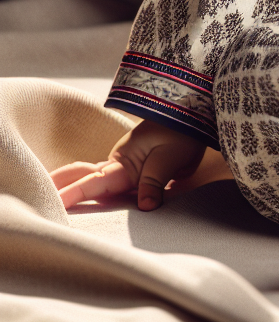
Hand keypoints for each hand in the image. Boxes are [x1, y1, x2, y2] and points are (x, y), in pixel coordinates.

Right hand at [49, 119, 205, 210]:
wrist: (194, 115)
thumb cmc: (182, 133)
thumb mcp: (170, 158)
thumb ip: (154, 181)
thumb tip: (145, 206)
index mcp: (124, 162)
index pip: (94, 181)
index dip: (74, 194)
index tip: (54, 204)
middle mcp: (119, 164)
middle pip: (85, 177)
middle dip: (63, 187)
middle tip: (42, 199)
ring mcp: (127, 165)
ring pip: (98, 180)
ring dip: (80, 189)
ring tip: (57, 201)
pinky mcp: (138, 169)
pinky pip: (115, 183)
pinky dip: (101, 189)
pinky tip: (95, 198)